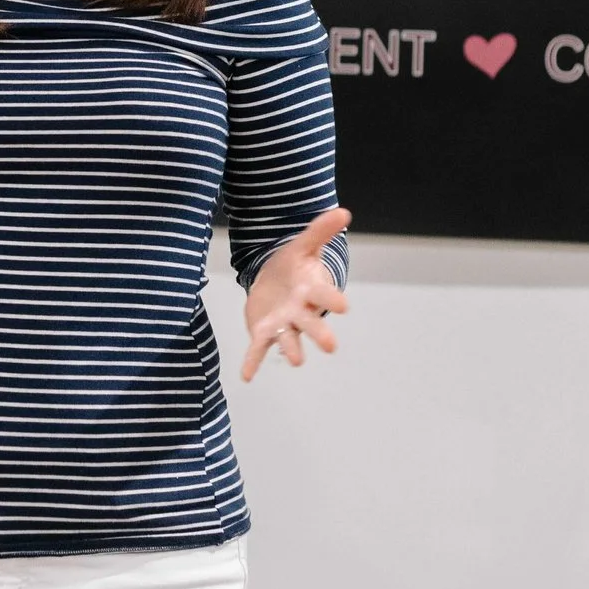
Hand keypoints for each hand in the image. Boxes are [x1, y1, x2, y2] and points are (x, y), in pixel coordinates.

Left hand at [239, 207, 350, 381]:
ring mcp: (283, 324)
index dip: (333, 300)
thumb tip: (342, 211)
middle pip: (312, 324)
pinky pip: (258, 349)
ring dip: (292, 348)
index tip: (343, 306)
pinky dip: (252, 362)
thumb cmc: (294, 265)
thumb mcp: (304, 245)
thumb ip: (320, 230)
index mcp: (312, 290)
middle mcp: (301, 311)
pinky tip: (246, 376)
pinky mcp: (264, 331)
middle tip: (331, 347)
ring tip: (297, 361)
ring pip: (289, 338)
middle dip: (320, 334)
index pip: (326, 295)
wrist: (275, 280)